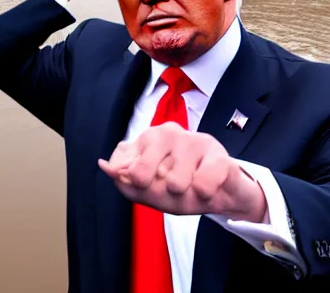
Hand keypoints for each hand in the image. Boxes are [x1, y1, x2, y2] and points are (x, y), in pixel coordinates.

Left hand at [99, 123, 266, 221]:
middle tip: (173, 188)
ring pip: (174, 184)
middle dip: (158, 193)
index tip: (150, 184)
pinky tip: (209, 187)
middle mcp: (167, 132)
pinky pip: (202, 185)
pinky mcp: (218, 153)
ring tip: (193, 187)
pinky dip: (204, 195)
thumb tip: (105, 165)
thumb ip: (125, 182)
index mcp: (148, 139)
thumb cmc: (183, 189)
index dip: (137, 186)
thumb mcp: (150, 192)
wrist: (224, 194)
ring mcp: (193, 140)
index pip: (124, 168)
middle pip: (141, 175)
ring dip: (185, 196)